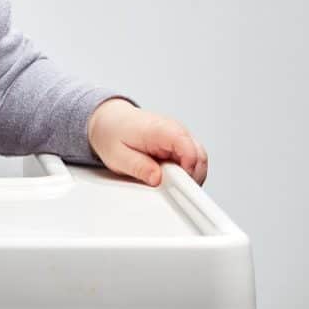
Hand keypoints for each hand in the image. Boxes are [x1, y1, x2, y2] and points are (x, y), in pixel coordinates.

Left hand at [86, 97, 207, 186]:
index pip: (189, 149)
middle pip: (199, 157)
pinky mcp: (180, 142)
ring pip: (199, 159)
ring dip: (188, 175)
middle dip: (189, 178)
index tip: (177, 186)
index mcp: (160, 130)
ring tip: (168, 182)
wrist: (110, 119)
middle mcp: (174, 129)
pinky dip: (185, 171)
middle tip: (170, 188)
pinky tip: (170, 176)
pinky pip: (192, 159)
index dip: (188, 172)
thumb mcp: (118, 156)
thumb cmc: (112, 134)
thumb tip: (157, 179)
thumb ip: (139, 168)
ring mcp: (179, 135)